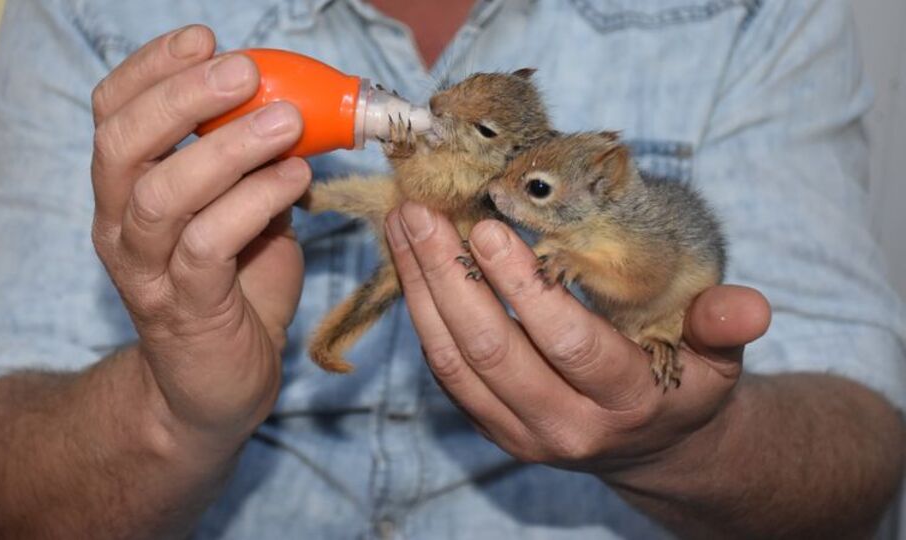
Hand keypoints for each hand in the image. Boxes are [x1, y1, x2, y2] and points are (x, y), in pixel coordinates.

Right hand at [90, 25, 310, 443]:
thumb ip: (255, 167)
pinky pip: (209, 245)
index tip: (202, 38)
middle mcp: (121, 225)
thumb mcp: (244, 213)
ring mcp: (146, 271)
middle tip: (243, 72)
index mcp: (128, 191)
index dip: (150, 70)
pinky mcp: (183, 309)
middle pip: (122, 145)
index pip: (113, 115)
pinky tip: (295, 180)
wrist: (214, 385)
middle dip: (181, 97)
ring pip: (162, 195)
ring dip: (226, 149)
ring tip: (285, 123)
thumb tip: (297, 109)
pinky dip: (255, 203)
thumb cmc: (233, 290)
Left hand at [385, 202, 769, 469]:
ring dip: (422, 290)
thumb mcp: (715, 358)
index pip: (570, 344)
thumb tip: (750, 306)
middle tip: (423, 214)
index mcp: (625, 403)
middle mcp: (565, 426)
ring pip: (456, 362)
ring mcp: (520, 432)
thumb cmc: (682, 384)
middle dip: (451, 277)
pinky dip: (422, 316)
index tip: (492, 227)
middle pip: (494, 351)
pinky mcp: (490, 425)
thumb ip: (723, 326)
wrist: (650, 445)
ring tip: (402, 228)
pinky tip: (410, 265)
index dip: (527, 287)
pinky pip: (445, 372)